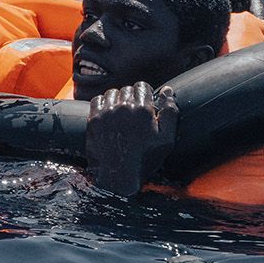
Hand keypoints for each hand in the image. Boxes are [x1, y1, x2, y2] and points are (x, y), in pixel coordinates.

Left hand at [84, 81, 178, 197]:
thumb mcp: (166, 139)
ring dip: (117, 99)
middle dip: (132, 97)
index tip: (145, 104)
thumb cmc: (145, 159)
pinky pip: (97, 100)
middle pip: (127, 89)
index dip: (145, 94)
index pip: (142, 86)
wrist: (117, 176)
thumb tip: (167, 90)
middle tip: (134, 112)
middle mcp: (123, 107)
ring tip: (121, 113)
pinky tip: (108, 113)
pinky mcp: (93, 119)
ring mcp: (106, 112)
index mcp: (143, 109)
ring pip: (112, 93)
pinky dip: (103, 103)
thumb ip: (170, 113)